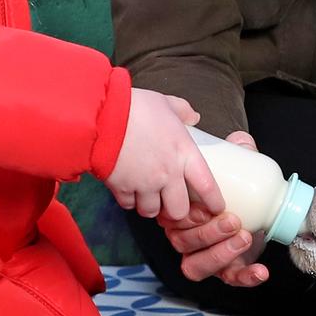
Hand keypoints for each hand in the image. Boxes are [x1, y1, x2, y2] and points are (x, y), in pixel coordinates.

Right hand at [108, 90, 221, 223]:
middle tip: (170, 202)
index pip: (208, 186)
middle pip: (179, 211)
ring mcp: (144, 184)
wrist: (101, 115)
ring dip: (150, 206)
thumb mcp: (165, 103)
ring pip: (151, 212)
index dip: (214, 202)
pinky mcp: (121, 188)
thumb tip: (194, 117)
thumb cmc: (136, 107)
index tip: (215, 207)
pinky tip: (128, 190)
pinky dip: (129, 201)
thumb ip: (183, 111)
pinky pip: (128, 205)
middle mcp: (168, 174)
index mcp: (184, 153)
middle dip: (175, 211)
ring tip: (147, 196)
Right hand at [160, 130, 270, 286]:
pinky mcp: (226, 270)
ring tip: (245, 237)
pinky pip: (230, 280)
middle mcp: (184, 237)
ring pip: (196, 266)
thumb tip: (239, 142)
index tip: (206, 208)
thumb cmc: (236, 185)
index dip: (186, 216)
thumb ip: (236, 151)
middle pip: (183, 243)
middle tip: (233, 220)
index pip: (172, 218)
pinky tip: (261, 270)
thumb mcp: (235, 166)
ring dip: (220, 254)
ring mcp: (203, 256)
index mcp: (179, 212)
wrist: (259, 204)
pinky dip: (245, 277)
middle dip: (207, 234)